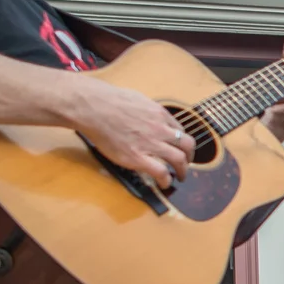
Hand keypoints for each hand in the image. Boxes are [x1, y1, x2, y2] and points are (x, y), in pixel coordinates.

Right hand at [74, 80, 193, 189]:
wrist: (94, 108)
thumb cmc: (109, 100)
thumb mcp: (137, 99)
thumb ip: (147, 109)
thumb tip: (148, 113)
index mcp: (160, 114)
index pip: (180, 130)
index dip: (182, 142)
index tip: (179, 148)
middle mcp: (160, 129)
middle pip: (187, 145)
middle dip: (189, 157)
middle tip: (185, 164)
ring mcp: (150, 144)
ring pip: (179, 160)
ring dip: (183, 171)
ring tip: (180, 177)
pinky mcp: (137, 157)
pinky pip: (161, 172)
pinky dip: (166, 180)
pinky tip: (164, 184)